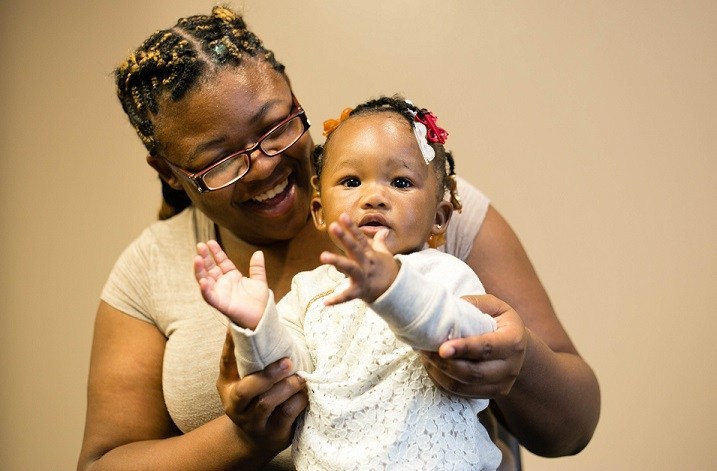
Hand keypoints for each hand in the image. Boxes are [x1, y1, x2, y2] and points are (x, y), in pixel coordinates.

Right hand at [194, 240, 267, 329]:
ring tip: (197, 259)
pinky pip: (210, 297)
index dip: (216, 252)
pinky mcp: (220, 304)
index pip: (221, 261)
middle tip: (199, 245)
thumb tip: (258, 252)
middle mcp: (223, 284)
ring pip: (205, 280)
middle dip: (204, 257)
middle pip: (210, 268)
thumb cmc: (259, 301)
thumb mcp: (259, 281)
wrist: (262, 317)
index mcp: (232, 276)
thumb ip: (257, 268)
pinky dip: (205, 290)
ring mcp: (220, 293)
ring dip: (200, 270)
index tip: (210, 242)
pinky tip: (203, 281)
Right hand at [217, 330, 307, 453]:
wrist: (255, 440)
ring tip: (300, 377)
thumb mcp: (239, 378)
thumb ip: (240, 353)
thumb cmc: (250, 399)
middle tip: (288, 361)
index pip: (227, 364)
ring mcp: (254, 423)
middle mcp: (236, 407)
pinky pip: (287, 415)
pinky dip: (298, 401)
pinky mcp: (274, 434)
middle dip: (267, 374)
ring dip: (286, 387)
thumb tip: (240, 319)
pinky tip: (306, 392)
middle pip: (246, 390)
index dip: (234, 346)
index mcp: (228, 388)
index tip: (250, 330)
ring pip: (268, 403)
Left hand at [319, 213, 398, 304]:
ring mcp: (363, 277)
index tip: (342, 215)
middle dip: (344, 238)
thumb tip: (383, 230)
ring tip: (323, 255)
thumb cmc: (386, 271)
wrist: (396, 291)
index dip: (351, 227)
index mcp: (370, 254)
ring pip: (350, 268)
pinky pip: (347, 296)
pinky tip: (325, 302)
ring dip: (337, 261)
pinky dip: (337, 299)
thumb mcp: (385, 255)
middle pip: (355, 249)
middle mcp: (366, 263)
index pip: (360, 238)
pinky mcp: (360, 291)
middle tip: (333, 226)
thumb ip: (380, 242)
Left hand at [419, 294, 526, 397]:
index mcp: (513, 342)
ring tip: (425, 357)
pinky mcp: (490, 395)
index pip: (486, 348)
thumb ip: (474, 304)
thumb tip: (448, 309)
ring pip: (463, 386)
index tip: (442, 348)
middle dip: (445, 363)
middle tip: (424, 350)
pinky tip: (432, 367)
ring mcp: (501, 384)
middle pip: (473, 373)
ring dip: (439, 373)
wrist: (516, 347)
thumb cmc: (500, 321)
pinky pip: (459, 393)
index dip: (463, 349)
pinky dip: (441, 381)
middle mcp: (510, 367)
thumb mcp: (494, 306)